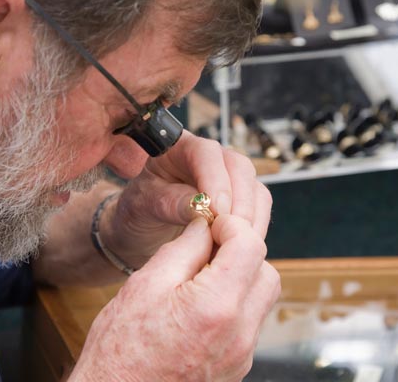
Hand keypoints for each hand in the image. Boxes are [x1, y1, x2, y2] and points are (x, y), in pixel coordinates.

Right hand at [70, 214, 280, 380]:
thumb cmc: (121, 350)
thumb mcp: (145, 285)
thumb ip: (184, 249)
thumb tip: (205, 226)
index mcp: (216, 307)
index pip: (250, 246)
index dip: (232, 225)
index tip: (213, 223)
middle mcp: (239, 334)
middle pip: (266, 272)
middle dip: (242, 251)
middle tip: (209, 248)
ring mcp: (241, 355)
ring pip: (261, 298)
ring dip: (241, 278)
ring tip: (202, 277)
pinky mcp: (237, 367)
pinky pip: (250, 323)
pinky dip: (235, 304)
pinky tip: (201, 305)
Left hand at [100, 131, 271, 260]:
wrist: (143, 231)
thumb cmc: (138, 212)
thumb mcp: (142, 206)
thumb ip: (169, 203)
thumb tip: (202, 208)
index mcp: (179, 148)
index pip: (206, 153)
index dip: (216, 180)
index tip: (217, 212)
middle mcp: (209, 159)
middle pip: (239, 168)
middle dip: (240, 202)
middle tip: (231, 234)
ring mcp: (229, 179)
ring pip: (255, 190)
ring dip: (250, 219)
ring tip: (234, 247)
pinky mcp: (241, 201)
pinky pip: (259, 210)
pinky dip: (254, 230)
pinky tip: (240, 249)